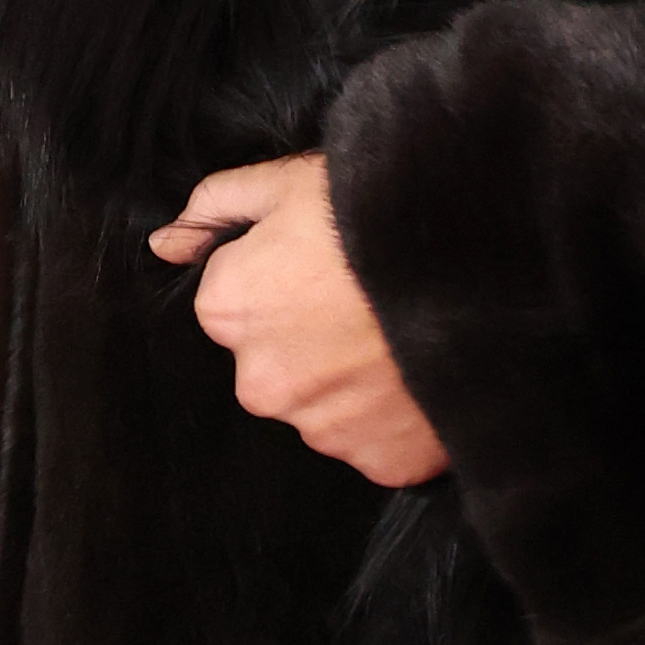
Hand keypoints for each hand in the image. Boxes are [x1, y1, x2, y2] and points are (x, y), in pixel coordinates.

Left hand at [149, 154, 447, 480]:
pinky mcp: (382, 462)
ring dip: (352, 381)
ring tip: (397, 334)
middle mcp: (261, 383)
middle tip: (362, 301)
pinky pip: (377, 442)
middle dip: (309, 339)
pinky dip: (394, 418)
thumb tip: (164, 243)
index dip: (279, 279)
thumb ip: (214, 208)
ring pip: (325, 406)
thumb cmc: (374, 213)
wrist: (480, 264)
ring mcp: (323, 430)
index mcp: (228, 311)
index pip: (234, 303)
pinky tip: (418, 373)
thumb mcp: (285, 182)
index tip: (321, 265)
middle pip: (275, 363)